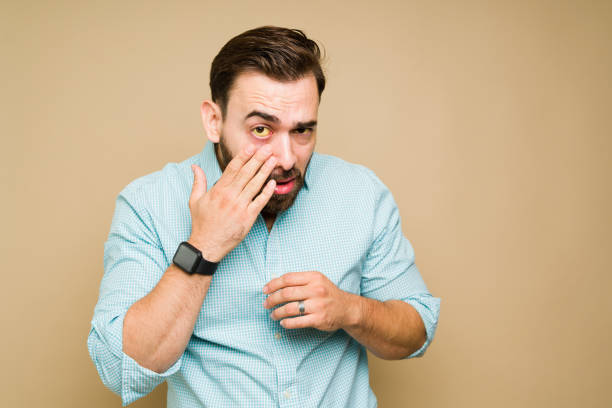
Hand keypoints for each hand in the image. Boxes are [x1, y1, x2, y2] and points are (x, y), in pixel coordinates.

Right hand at [188, 144, 276, 261]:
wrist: (207, 245)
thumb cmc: (202, 223)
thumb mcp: (195, 200)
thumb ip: (198, 182)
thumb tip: (194, 166)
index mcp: (218, 190)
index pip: (233, 168)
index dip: (243, 156)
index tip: (251, 147)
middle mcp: (230, 196)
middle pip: (246, 173)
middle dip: (258, 159)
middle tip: (268, 148)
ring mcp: (240, 207)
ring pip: (255, 185)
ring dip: (265, 171)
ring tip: (273, 160)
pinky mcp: (248, 218)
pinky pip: (260, 202)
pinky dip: (267, 192)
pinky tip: (273, 183)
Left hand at [262, 271, 358, 331]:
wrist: (347, 309)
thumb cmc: (328, 294)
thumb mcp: (317, 280)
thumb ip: (299, 280)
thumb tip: (275, 284)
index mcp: (314, 277)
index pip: (288, 278)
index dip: (273, 284)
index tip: (265, 290)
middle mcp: (316, 290)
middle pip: (286, 293)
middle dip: (272, 299)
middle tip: (266, 304)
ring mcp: (318, 305)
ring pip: (289, 308)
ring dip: (277, 312)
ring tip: (273, 314)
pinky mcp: (318, 319)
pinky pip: (297, 322)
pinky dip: (287, 323)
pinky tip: (283, 323)